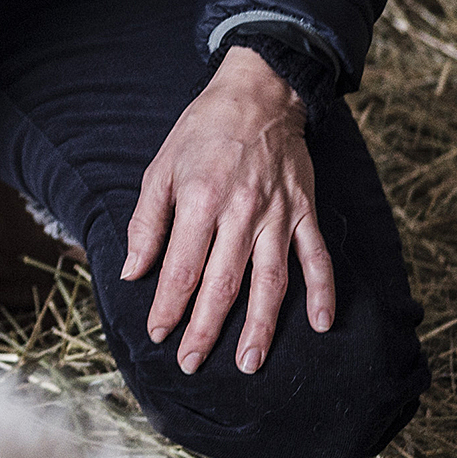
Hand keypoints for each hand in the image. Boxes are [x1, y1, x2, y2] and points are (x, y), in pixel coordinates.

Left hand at [121, 45, 333, 377]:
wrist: (258, 94)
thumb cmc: (202, 132)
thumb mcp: (161, 168)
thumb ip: (147, 222)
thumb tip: (133, 270)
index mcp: (200, 201)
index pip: (182, 268)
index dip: (169, 306)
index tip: (159, 333)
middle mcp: (241, 212)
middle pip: (223, 284)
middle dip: (206, 329)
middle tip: (192, 363)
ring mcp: (277, 214)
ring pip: (270, 280)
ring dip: (262, 325)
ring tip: (250, 362)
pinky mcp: (304, 211)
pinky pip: (316, 256)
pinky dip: (323, 291)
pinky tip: (322, 325)